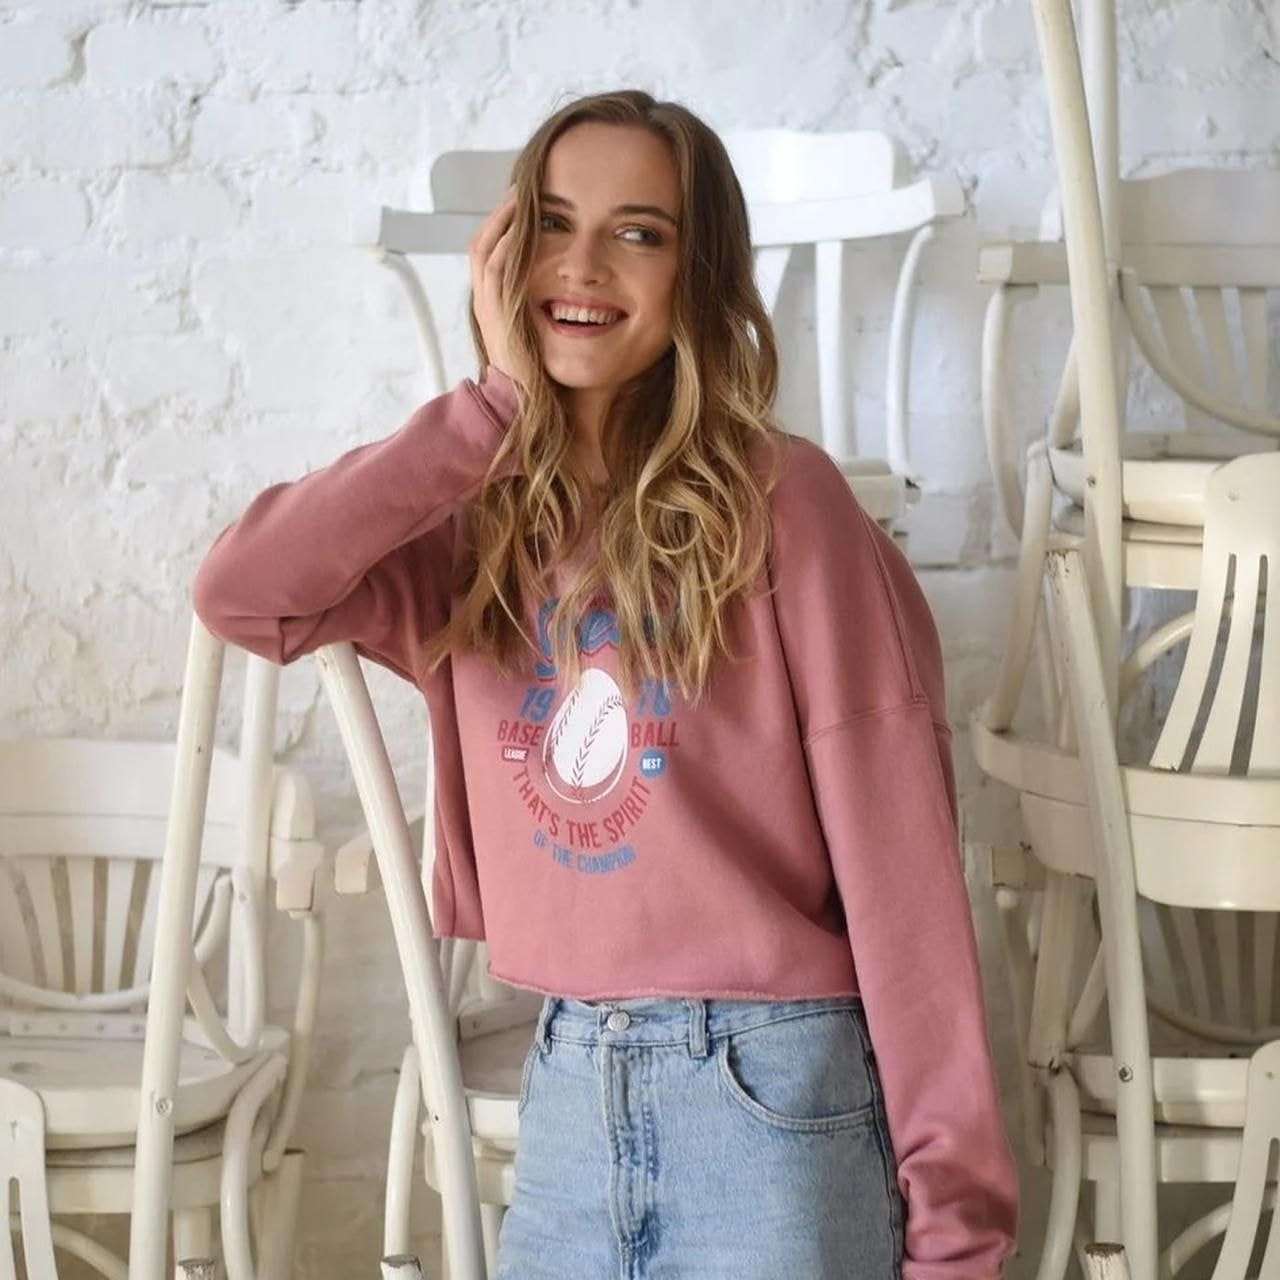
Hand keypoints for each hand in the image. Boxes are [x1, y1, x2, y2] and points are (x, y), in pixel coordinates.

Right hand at [469, 185, 520, 385]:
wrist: (518, 398)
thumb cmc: (531, 369)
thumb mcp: (533, 328)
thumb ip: (537, 305)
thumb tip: (562, 288)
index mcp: (491, 300)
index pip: (490, 251)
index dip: (501, 225)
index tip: (521, 204)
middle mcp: (484, 298)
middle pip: (482, 242)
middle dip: (499, 214)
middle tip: (519, 189)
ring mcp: (486, 303)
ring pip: (485, 249)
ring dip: (502, 220)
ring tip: (519, 196)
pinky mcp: (494, 311)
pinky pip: (496, 269)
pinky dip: (506, 245)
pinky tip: (518, 227)